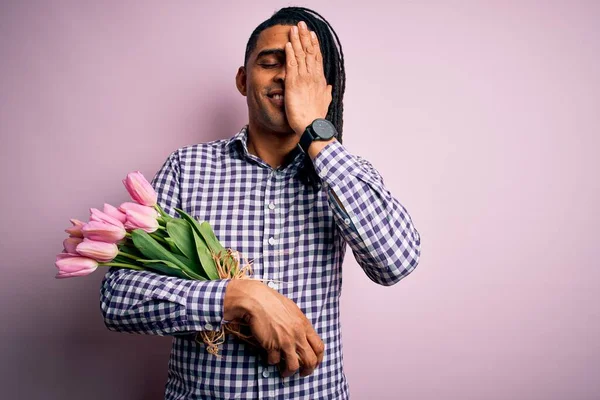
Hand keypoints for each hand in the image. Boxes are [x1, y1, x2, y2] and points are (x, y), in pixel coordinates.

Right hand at [224, 279, 324, 376]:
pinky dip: (272, 361)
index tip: (314, 363)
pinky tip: (269, 357)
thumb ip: (299, 323)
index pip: (319, 347)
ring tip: (285, 372)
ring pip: (294, 366)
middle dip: (307, 370)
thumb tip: (303, 334)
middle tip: (302, 373)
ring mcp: (285, 341)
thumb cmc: (272, 301)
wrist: (257, 300)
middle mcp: (298, 335)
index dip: (318, 358)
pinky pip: (274, 361)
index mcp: (304, 325)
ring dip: (289, 372)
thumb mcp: (292, 310)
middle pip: (310, 360)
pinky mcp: (272, 345)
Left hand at [284, 21, 332, 135]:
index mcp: (320, 80)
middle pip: (309, 52)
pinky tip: (287, 44)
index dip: (314, 46)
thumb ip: (326, 93)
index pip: (317, 59)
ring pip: (300, 55)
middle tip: (302, 25)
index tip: (312, 35)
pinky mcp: (293, 84)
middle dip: (305, 37)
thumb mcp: (324, 102)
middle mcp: (313, 77)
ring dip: (296, 41)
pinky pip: (291, 65)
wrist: (313, 126)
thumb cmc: (317, 117)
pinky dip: (290, 54)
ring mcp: (304, 79)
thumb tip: (329, 87)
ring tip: (294, 28)